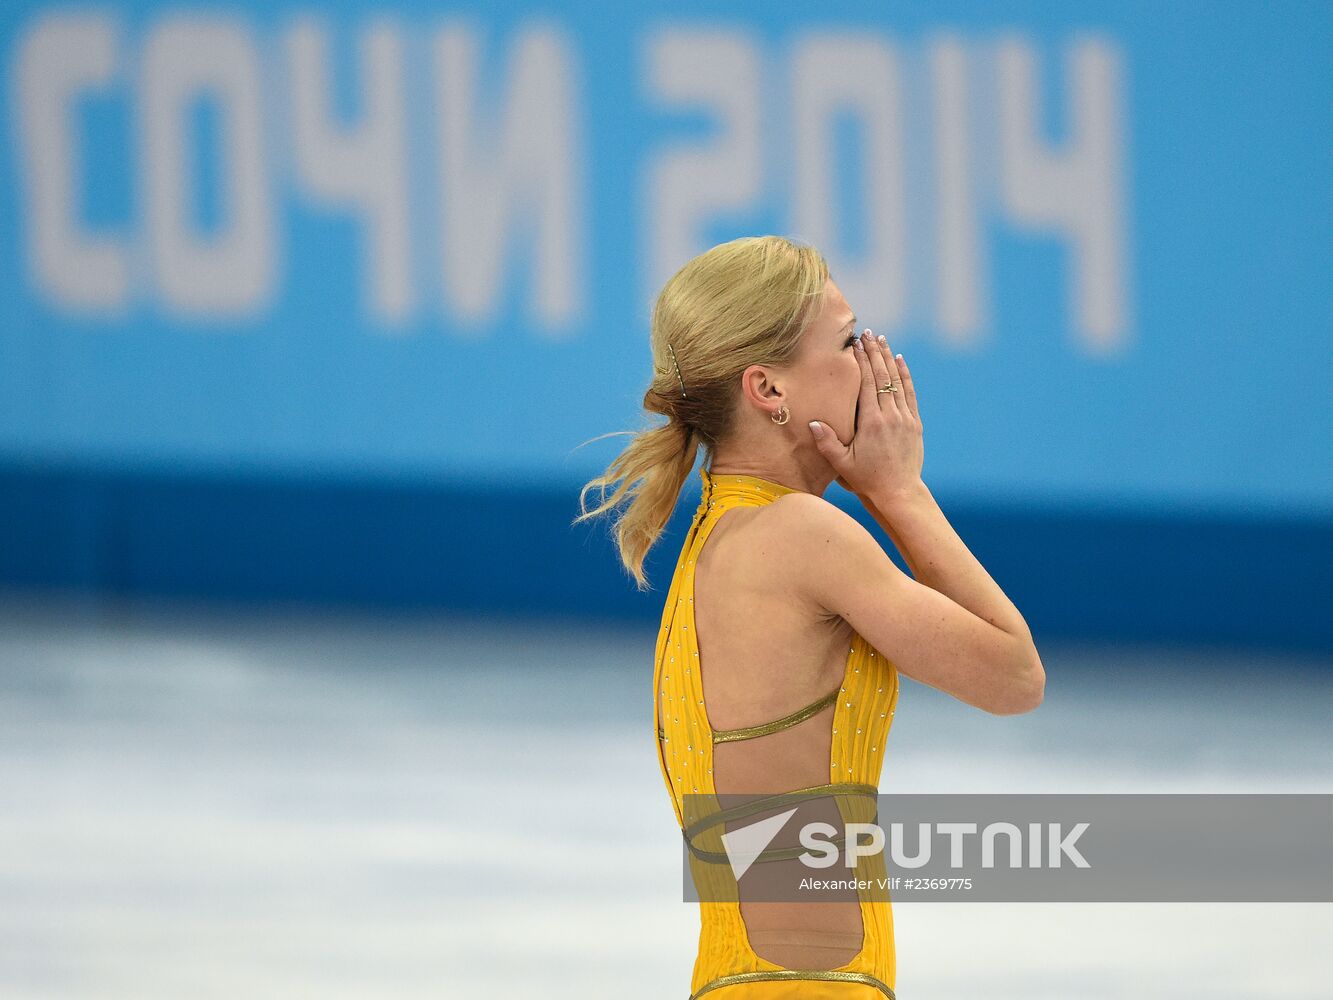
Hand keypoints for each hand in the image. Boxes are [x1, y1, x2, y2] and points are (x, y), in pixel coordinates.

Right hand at [810, 331, 923, 500]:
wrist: (899, 492)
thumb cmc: (867, 479)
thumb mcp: (842, 465)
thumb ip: (827, 443)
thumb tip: (812, 422)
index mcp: (872, 422)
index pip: (867, 383)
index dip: (862, 361)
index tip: (855, 344)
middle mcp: (890, 416)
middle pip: (882, 376)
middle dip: (874, 352)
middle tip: (867, 333)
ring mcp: (905, 418)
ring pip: (897, 381)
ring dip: (888, 358)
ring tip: (881, 340)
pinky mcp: (914, 423)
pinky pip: (909, 393)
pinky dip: (904, 374)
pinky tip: (900, 361)